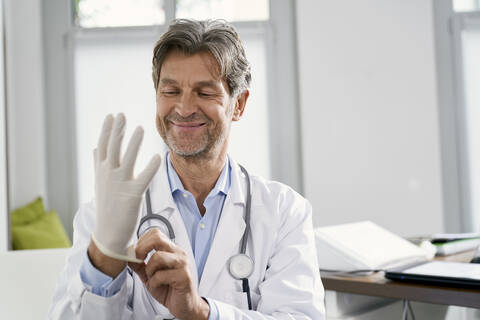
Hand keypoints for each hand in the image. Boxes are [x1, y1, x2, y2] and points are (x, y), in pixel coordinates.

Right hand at [92, 113, 160, 262]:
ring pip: (127, 159)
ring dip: (133, 143)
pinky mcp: (132, 195)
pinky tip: (158, 156)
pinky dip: (151, 167)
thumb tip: (95, 148)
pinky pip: (144, 178)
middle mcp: (108, 176)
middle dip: (117, 130)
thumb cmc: (107, 206)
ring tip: (140, 128)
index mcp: (101, 171)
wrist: (109, 234)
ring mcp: (119, 185)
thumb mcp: (100, 182)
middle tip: (122, 115)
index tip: (112, 116)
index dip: (107, 130)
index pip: (103, 146)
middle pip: (112, 148)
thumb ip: (98, 164)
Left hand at [129, 229, 209, 319]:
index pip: (155, 233)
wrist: (184, 305)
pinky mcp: (184, 276)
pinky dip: (155, 282)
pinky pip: (161, 275)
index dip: (142, 241)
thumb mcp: (150, 276)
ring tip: (152, 278)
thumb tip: (128, 255)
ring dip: (149, 269)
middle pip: (157, 238)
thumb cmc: (170, 289)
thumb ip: (140, 265)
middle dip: (142, 249)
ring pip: (158, 256)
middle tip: (139, 261)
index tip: (137, 253)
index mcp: (171, 250)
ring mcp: (183, 264)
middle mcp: (179, 253)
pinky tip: (158, 286)